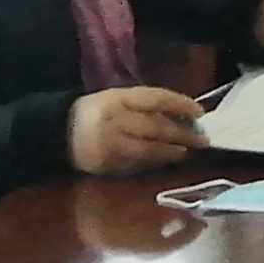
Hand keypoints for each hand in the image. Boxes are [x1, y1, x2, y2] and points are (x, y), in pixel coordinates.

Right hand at [69, 86, 207, 175]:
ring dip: (171, 151)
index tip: (200, 112)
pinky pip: (136, 164)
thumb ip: (148, 105)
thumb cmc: (98, 112)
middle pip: (156, 127)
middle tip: (203, 139)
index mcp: (120, 98)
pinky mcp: (106, 164)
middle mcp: (116, 120)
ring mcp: (110, 144)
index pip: (157, 98)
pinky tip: (165, 161)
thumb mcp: (120, 99)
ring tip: (186, 152)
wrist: (60, 133)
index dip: (181, 104)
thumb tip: (184, 114)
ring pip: (148, 149)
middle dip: (182, 134)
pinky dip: (154, 162)